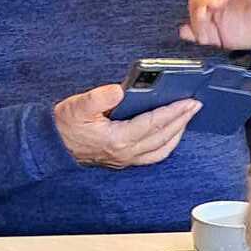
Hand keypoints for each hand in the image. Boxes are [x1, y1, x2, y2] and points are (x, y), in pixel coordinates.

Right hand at [54, 83, 200, 169]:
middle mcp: (125, 152)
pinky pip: (153, 155)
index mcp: (117, 138)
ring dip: (177, 133)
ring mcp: (126, 158)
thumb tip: (117, 90)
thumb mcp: (77, 106)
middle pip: (162, 137)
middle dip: (182, 120)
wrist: (54, 145)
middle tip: (196, 105)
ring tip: (187, 117)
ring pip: (161, 149)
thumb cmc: (65, 125)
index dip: (172, 112)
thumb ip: (97, 98)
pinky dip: (167, 144)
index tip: (188, 102)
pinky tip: (172, 133)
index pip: (152, 124)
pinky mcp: (124, 159)